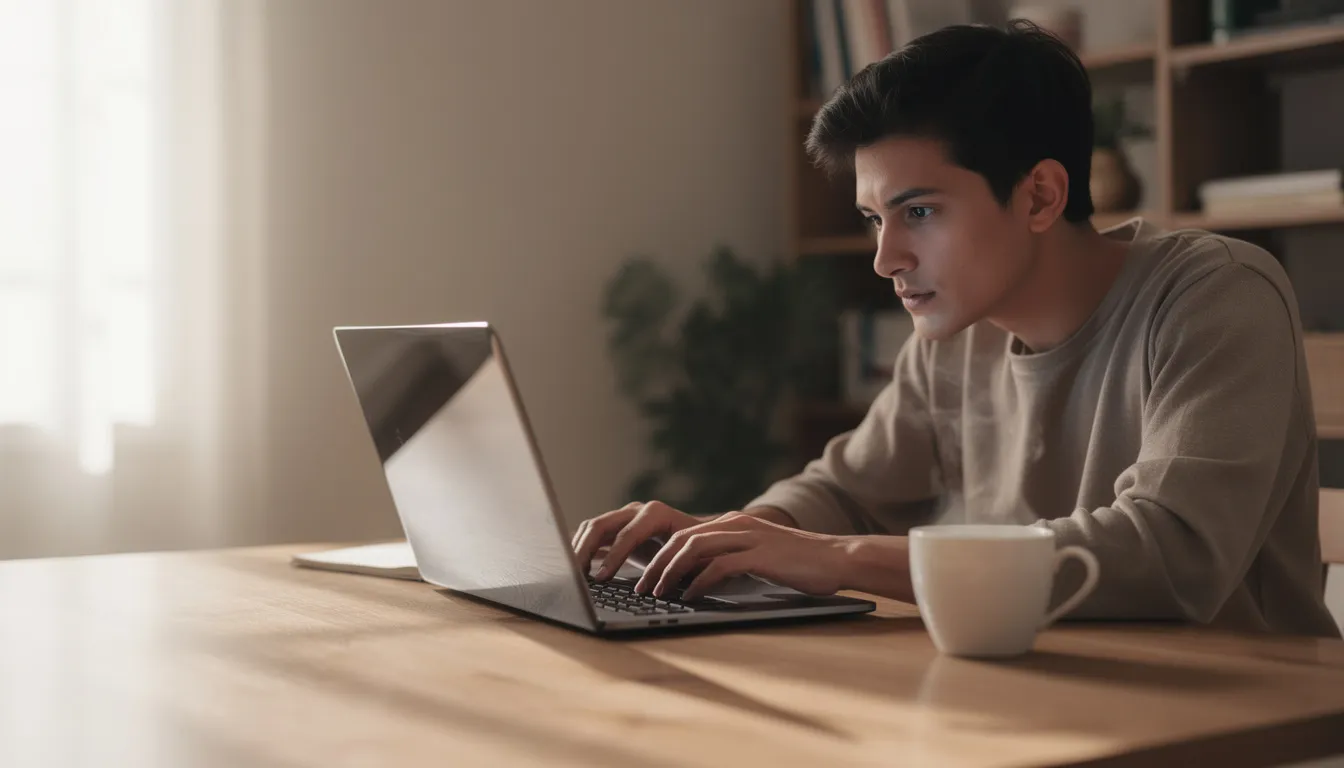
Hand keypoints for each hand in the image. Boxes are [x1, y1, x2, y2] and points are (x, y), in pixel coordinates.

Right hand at [571, 500, 702, 580]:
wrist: (702, 540)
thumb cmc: (701, 552)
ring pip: (592, 528)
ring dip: (578, 549)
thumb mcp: (693, 560)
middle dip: (584, 551)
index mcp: (656, 514)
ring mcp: (624, 517)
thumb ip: (675, 568)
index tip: (601, 579)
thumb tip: (655, 587)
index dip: (613, 557)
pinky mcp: (617, 528)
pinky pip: (592, 535)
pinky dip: (581, 549)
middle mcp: (637, 511)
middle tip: (575, 577)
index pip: (627, 533)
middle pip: (600, 525)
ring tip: (571, 574)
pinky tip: (576, 569)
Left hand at [634, 513, 848, 599]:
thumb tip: (699, 577)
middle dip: (657, 564)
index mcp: (734, 523)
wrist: (837, 557)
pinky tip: (689, 596)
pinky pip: (720, 566)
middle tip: (642, 587)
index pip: (684, 534)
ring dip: (671, 572)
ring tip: (658, 593)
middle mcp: (737, 524)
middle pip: (682, 539)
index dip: (660, 555)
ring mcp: (748, 537)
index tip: (646, 577)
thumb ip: (731, 558)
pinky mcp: (760, 555)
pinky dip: (700, 581)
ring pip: (695, 548)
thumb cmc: (799, 563)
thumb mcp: (758, 554)